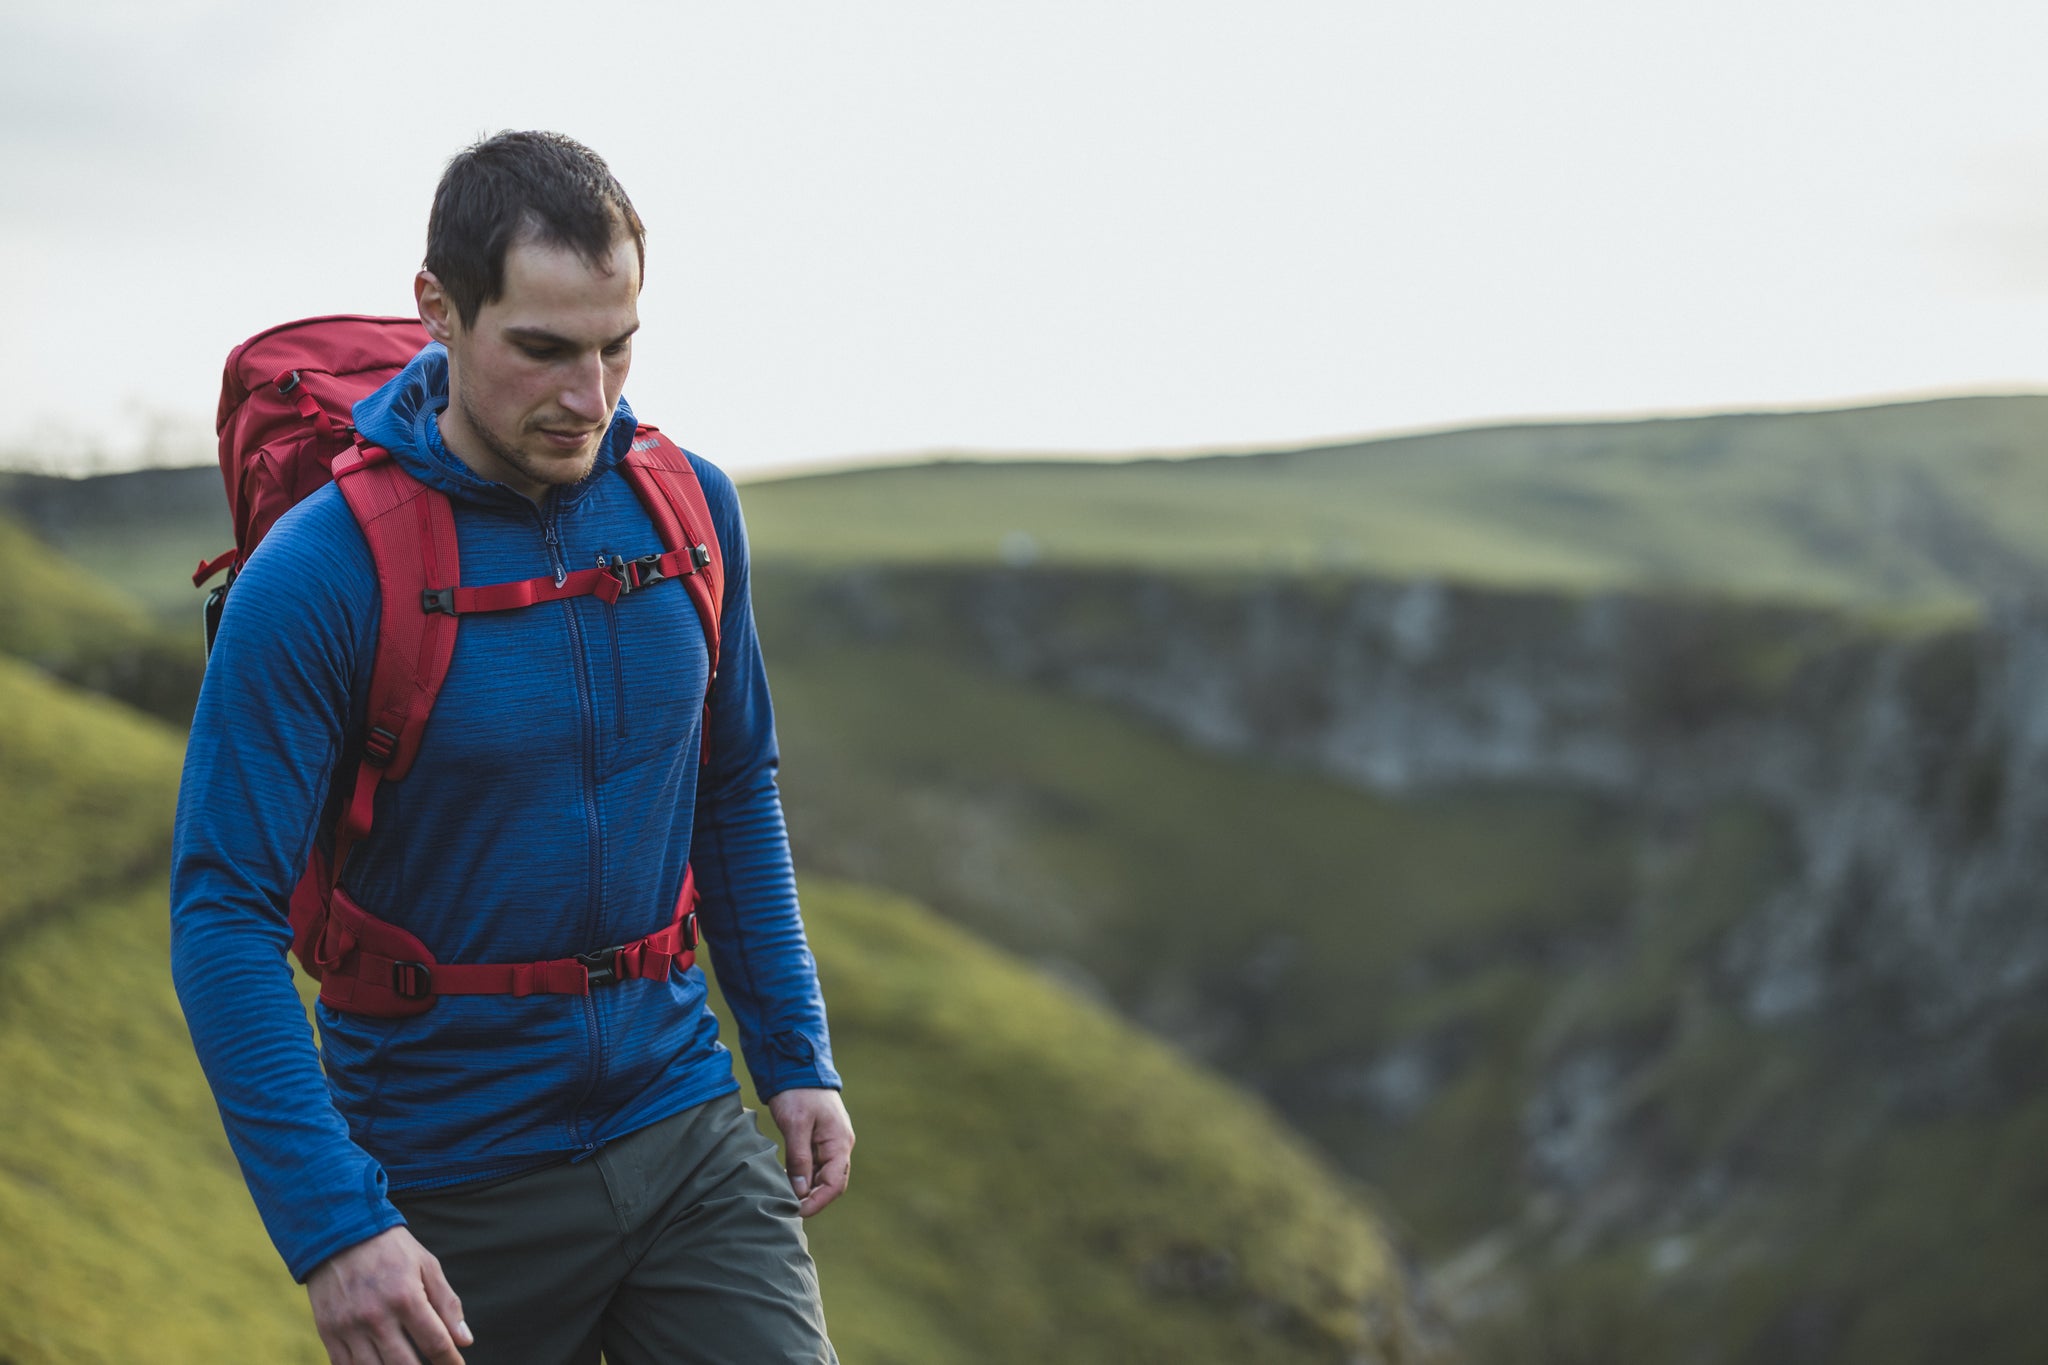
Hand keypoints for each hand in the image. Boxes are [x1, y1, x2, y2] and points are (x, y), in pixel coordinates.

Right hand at [307, 1225, 471, 1363]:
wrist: (339, 1231)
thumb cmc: (391, 1249)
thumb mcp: (427, 1265)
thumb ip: (446, 1304)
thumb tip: (464, 1340)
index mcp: (406, 1297)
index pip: (435, 1343)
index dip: (449, 1361)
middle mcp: (376, 1316)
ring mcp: (349, 1327)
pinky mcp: (328, 1331)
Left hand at [766, 1087, 854, 1216]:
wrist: (797, 1066)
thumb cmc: (798, 1093)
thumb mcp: (796, 1125)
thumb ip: (799, 1158)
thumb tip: (801, 1191)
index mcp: (839, 1142)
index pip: (835, 1184)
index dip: (818, 1202)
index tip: (797, 1212)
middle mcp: (839, 1145)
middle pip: (831, 1183)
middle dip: (813, 1199)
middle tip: (787, 1208)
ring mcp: (830, 1143)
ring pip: (823, 1176)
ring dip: (807, 1189)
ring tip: (784, 1198)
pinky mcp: (819, 1140)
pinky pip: (815, 1166)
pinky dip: (803, 1177)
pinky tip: (787, 1182)